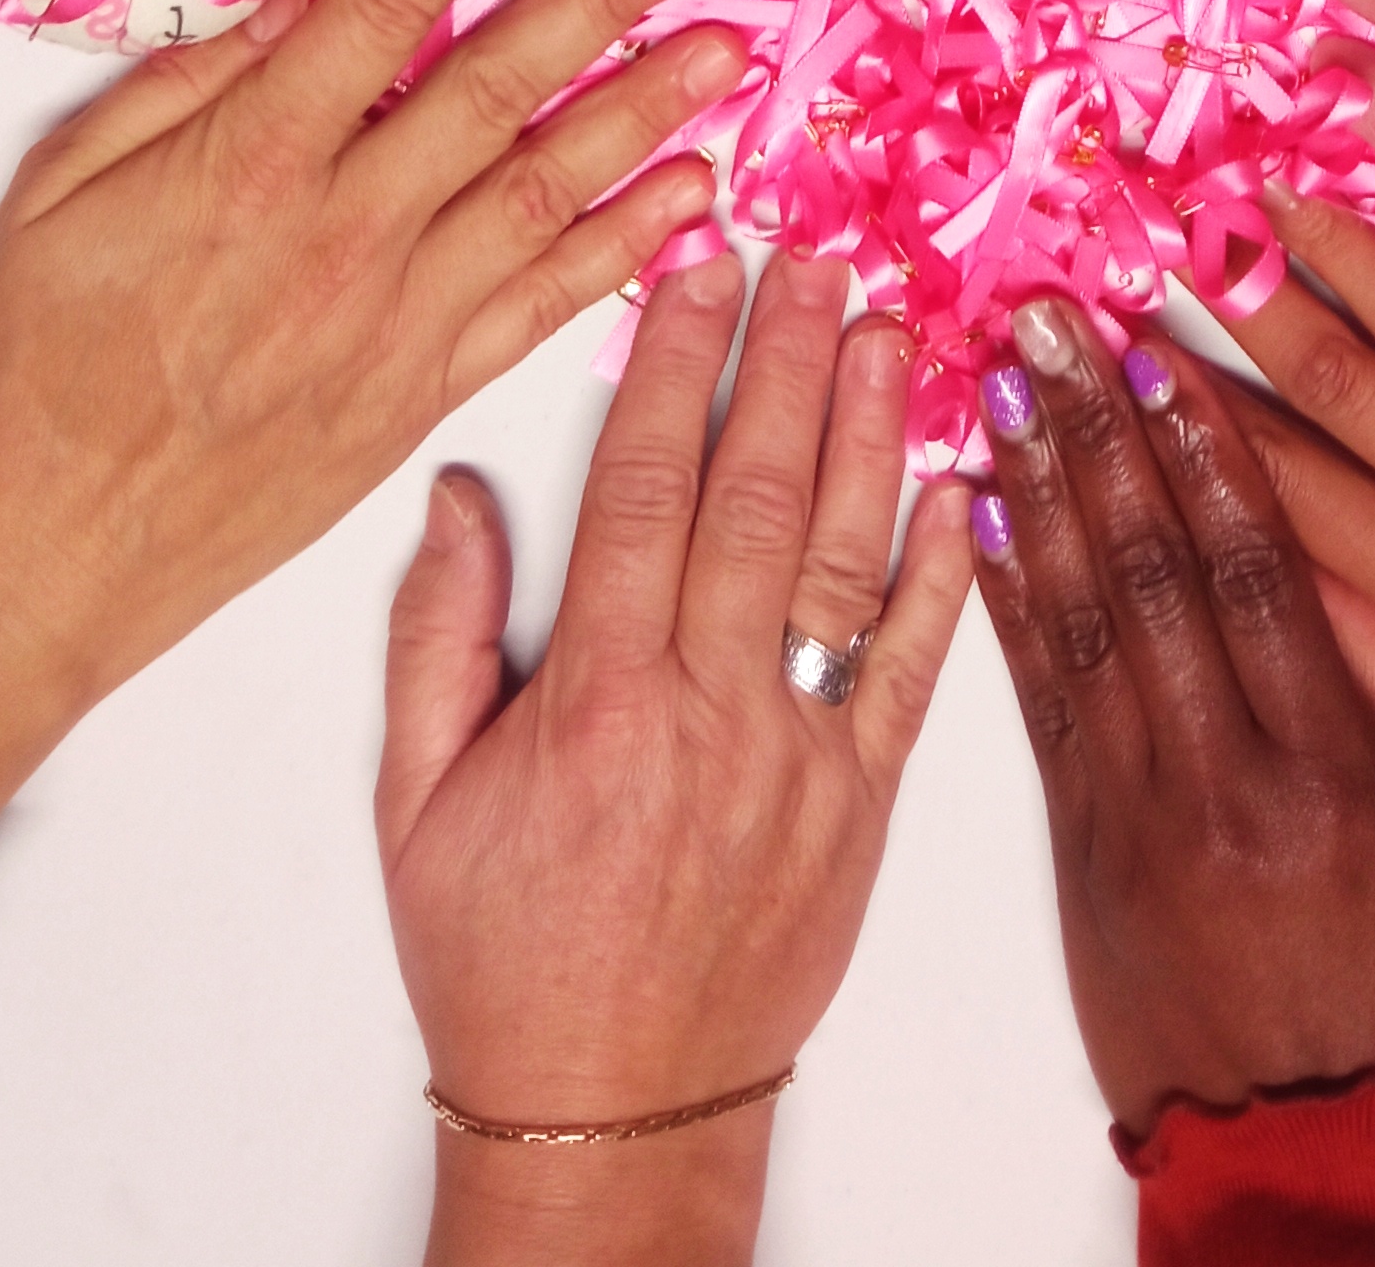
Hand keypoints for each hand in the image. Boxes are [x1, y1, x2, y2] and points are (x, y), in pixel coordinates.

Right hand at [0, 0, 746, 834]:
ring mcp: (396, 318)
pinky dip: (626, 247)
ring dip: (646, 111)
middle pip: (497, 86)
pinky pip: (545, 306)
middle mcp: (345, 232)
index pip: (382, 8)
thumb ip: (174, 88)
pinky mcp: (421, 392)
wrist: (46, 558)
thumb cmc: (36, 369)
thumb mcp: (50, 198)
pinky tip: (691, 194)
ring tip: (729, 45)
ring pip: (547, 189)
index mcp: (250, 165)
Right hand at [383, 252, 970, 1266]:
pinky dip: (941, 576)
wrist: (613, 1118)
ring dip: (868, 433)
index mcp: (595, 700)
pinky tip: (957, 488)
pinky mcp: (863, 805)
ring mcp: (799, 757)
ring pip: (842, 558)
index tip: (697, 267)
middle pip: (754, 495)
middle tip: (812, 256)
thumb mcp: (416, 804)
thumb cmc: (506, 961)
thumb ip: (436, 637)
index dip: (674, 361)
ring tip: (886, 328)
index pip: (643, 486)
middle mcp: (708, 713)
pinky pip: (912, 671)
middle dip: (785, 361)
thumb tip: (459, 494)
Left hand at [971, 291, 1374, 1133]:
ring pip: (1082, 625)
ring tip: (1005, 382)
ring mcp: (1142, 819)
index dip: (1206, 450)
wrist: (1313, 1138)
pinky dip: (1002, 603)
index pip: (1258, 573)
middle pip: (1154, 574)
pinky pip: (1037, 706)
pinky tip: (977, 517)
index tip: (1162, 351)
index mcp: (1334, 773)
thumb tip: (1337, 535)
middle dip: (1100, 433)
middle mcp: (1230, 783)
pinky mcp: (1081, 854)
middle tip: (1053, 323)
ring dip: (1039, 489)